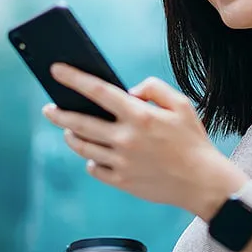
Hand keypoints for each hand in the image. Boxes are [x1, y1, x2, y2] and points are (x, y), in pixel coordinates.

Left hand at [43, 65, 246, 218]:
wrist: (202, 182)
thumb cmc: (193, 140)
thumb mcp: (181, 105)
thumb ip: (154, 88)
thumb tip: (128, 92)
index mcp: (140, 115)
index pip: (98, 91)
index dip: (74, 79)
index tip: (56, 70)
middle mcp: (126, 139)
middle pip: (79, 123)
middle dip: (58, 112)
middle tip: (49, 107)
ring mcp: (121, 162)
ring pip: (82, 147)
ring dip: (71, 135)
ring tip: (69, 129)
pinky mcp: (121, 181)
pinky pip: (94, 168)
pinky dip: (91, 160)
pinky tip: (94, 154)